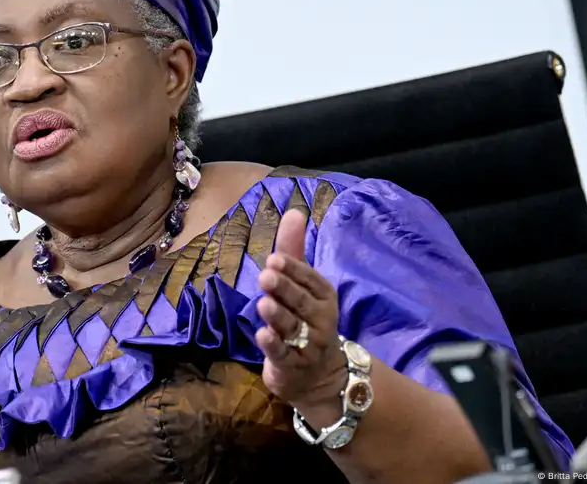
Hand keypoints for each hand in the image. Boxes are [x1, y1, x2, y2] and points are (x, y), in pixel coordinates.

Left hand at [254, 209, 347, 421]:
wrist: (318, 376)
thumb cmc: (305, 321)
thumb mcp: (301, 286)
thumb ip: (294, 251)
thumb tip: (293, 211)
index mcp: (323, 296)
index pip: (311, 280)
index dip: (293, 270)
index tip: (274, 259)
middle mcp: (320, 319)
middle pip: (301, 302)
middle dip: (285, 289)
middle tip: (266, 275)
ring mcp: (307, 344)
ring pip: (291, 327)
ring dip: (278, 315)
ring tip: (264, 303)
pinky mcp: (292, 365)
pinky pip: (283, 354)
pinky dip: (273, 345)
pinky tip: (262, 335)